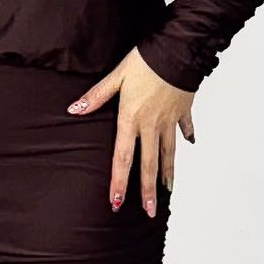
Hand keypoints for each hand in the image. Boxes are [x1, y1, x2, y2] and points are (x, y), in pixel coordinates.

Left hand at [66, 46, 195, 216]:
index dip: (120, 182)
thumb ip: (97, 96)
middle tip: (149, 212)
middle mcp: (152, 125)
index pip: (123, 158)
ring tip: (167, 191)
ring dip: (167, 173)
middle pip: (149, 164)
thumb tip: (74, 109)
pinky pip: (184, 128)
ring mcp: (169, 120)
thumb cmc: (146, 61)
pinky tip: (189, 144)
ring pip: (168, 153)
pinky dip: (186, 137)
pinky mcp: (183, 110)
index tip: (117, 203)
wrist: (179, 51)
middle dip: (148, 191)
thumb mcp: (117, 76)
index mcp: (132, 119)